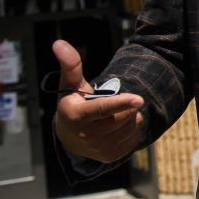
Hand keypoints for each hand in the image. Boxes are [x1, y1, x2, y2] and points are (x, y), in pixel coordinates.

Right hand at [52, 39, 144, 163]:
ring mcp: (100, 149)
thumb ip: (70, 65)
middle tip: (108, 105)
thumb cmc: (73, 105)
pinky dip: (130, 128)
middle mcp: (88, 136)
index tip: (139, 99)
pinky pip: (135, 136)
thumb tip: (58, 42)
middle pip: (124, 113)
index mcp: (77, 116)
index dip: (121, 103)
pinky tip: (115, 128)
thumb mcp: (70, 86)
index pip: (103, 108)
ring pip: (132, 123)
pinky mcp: (112, 156)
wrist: (70, 139)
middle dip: (124, 104)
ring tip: (111, 116)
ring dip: (128, 116)